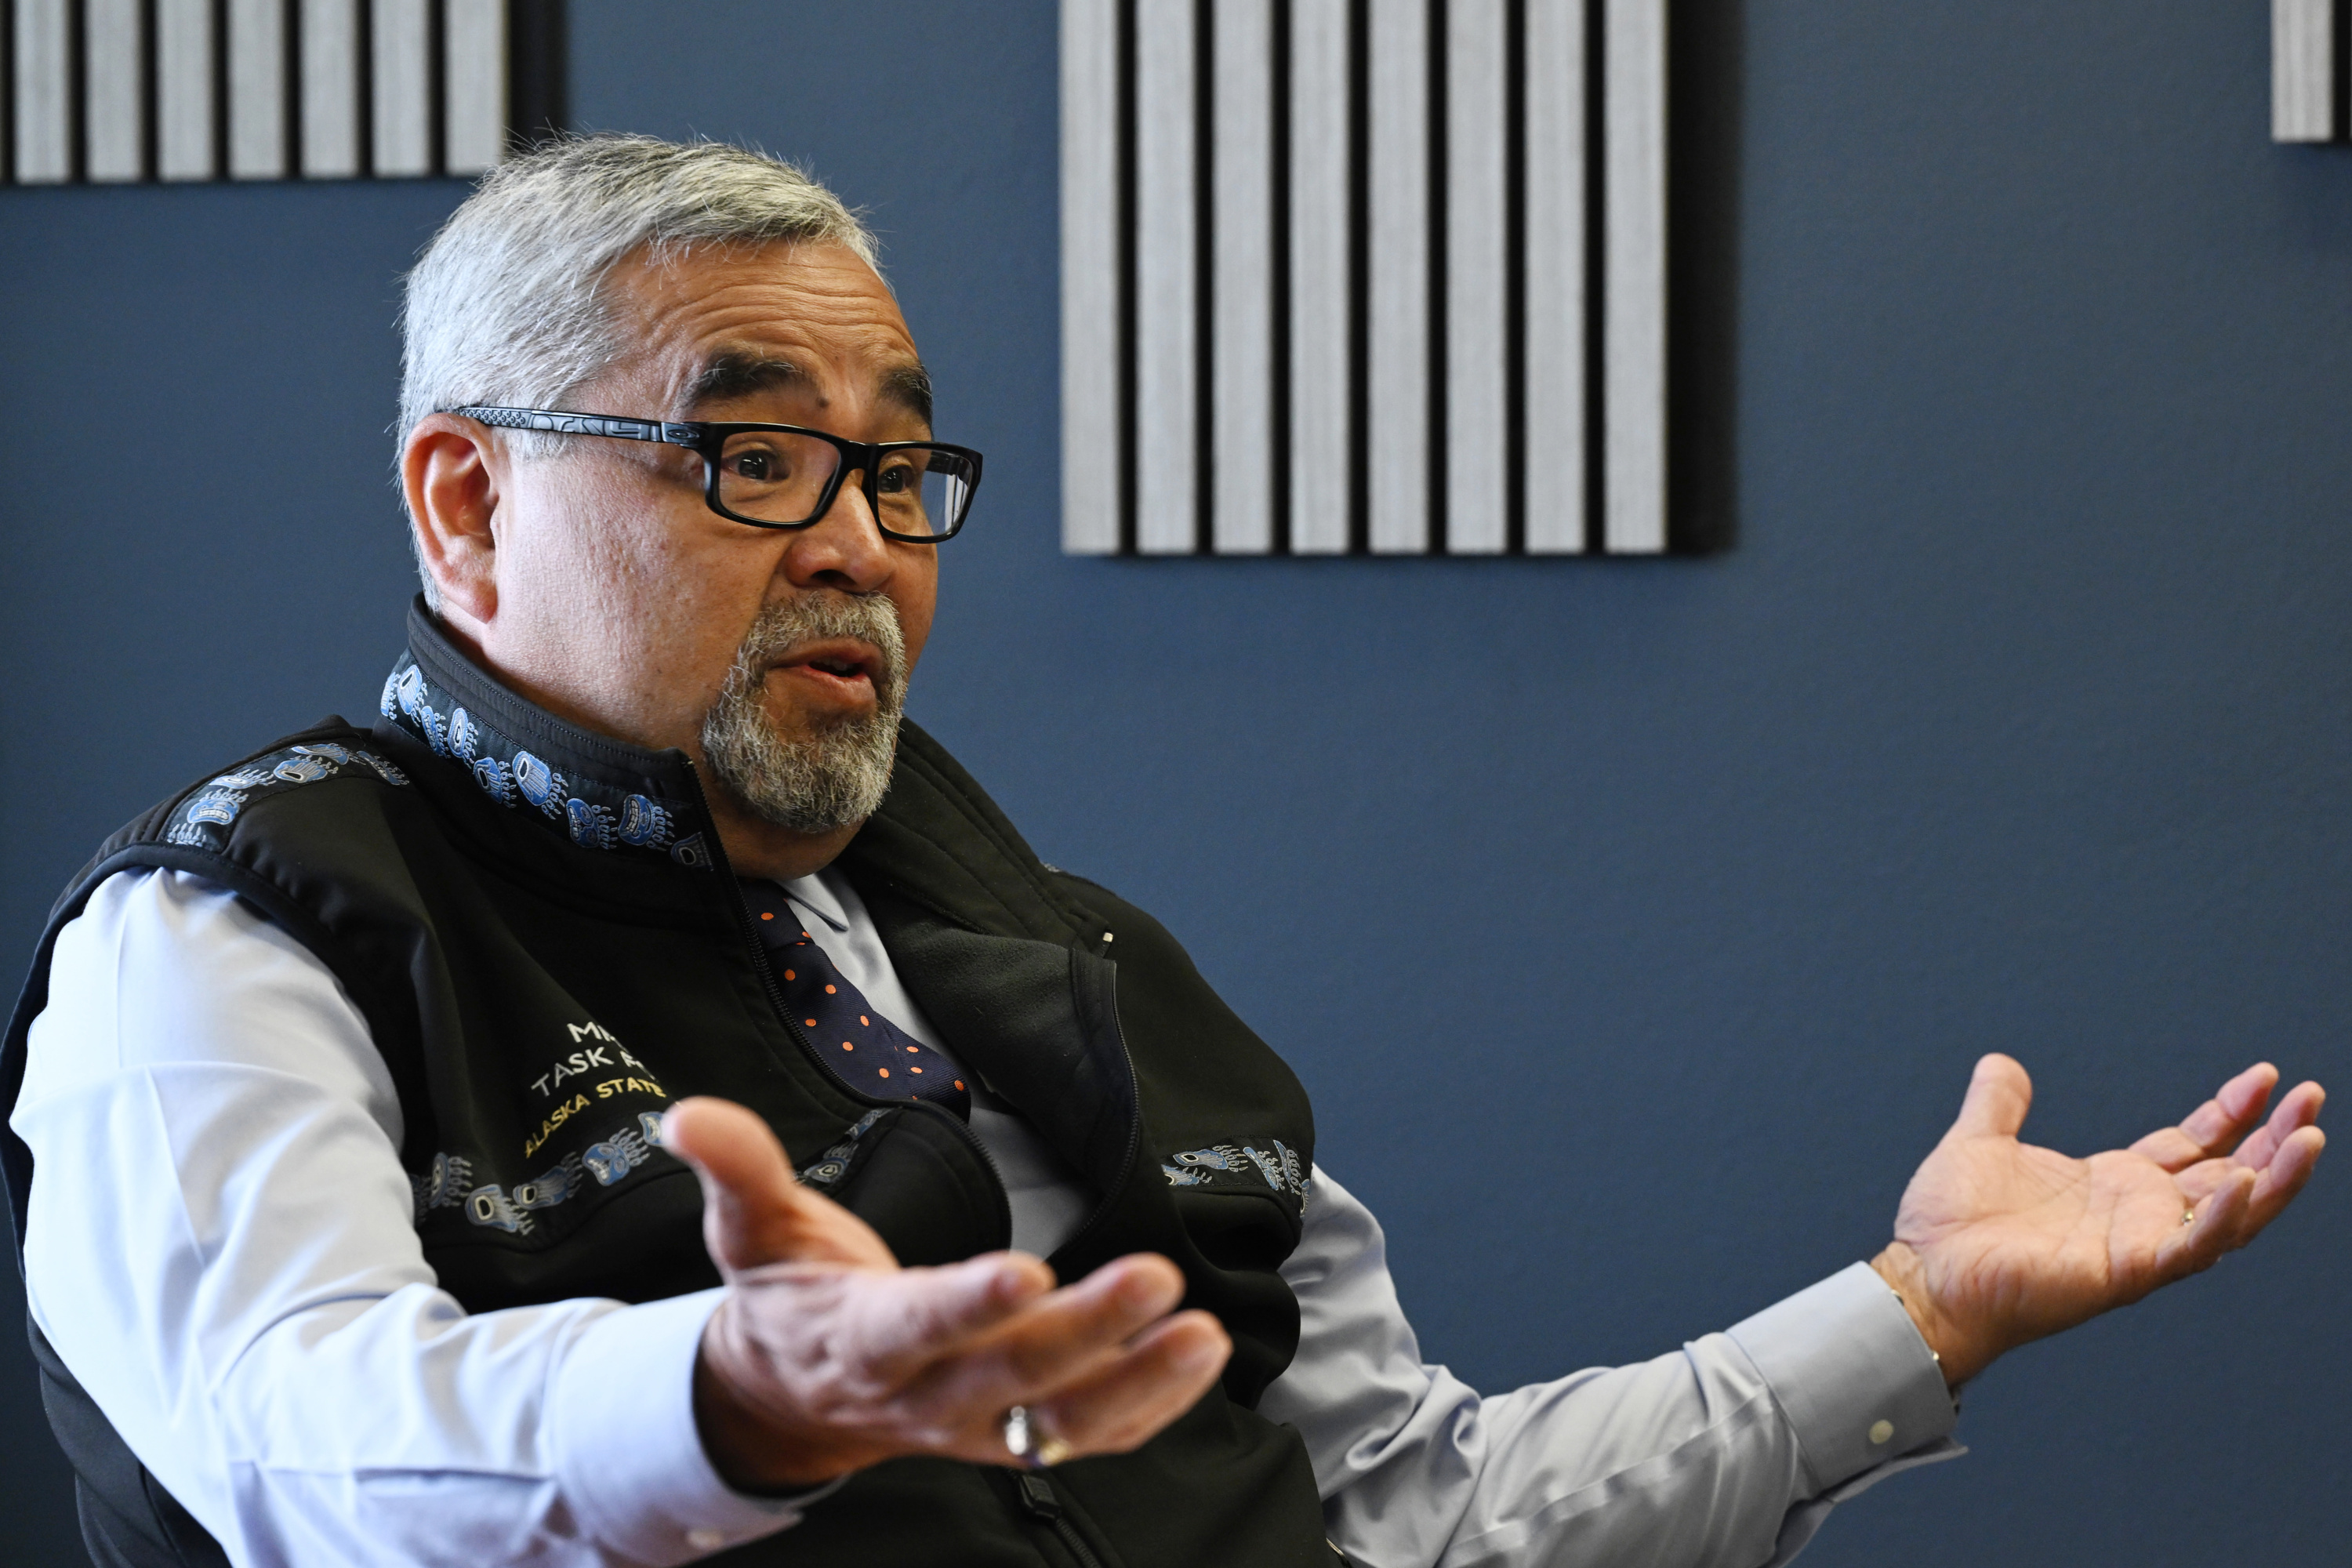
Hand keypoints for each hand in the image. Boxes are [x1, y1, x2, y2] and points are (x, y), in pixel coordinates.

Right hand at [662, 1097, 1231, 1489]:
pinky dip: (1152, 1404)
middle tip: (1155, 1278)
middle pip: (1011, 1371)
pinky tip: (1199, 1356)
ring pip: (1064, 1418)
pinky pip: (1092, 1435)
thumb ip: (735, 1167)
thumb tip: (685, 1114)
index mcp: (861, 1338)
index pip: (916, 1325)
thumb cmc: (787, 1303)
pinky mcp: (1015, 1436)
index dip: (967, 1304)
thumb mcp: (751, 1230)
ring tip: (1203, 1335)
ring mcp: (976, 1424)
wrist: (790, 1402)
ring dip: (1140, 1380)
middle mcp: (925, 1393)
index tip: (1025, 1272)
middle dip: (1086, 1329)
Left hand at [1871, 1055, 2324, 1385]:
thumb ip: (1999, 1104)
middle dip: (2276, 1139)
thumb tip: (2000, 1064)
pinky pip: (2190, 1248)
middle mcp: (2136, 1216)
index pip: (2194, 1145)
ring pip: (2232, 1215)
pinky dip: (2221, 1218)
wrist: (1923, 1274)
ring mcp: (2138, 1246)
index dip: (2232, 1113)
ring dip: (2276, 1178)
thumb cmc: (1950, 1226)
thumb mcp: (1980, 1142)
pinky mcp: (2127, 1272)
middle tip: (2311, 1098)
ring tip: (2308, 1136)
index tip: (2265, 1077)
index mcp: (2112, 1184)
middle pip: (2231, 1177)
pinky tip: (2248, 1183)